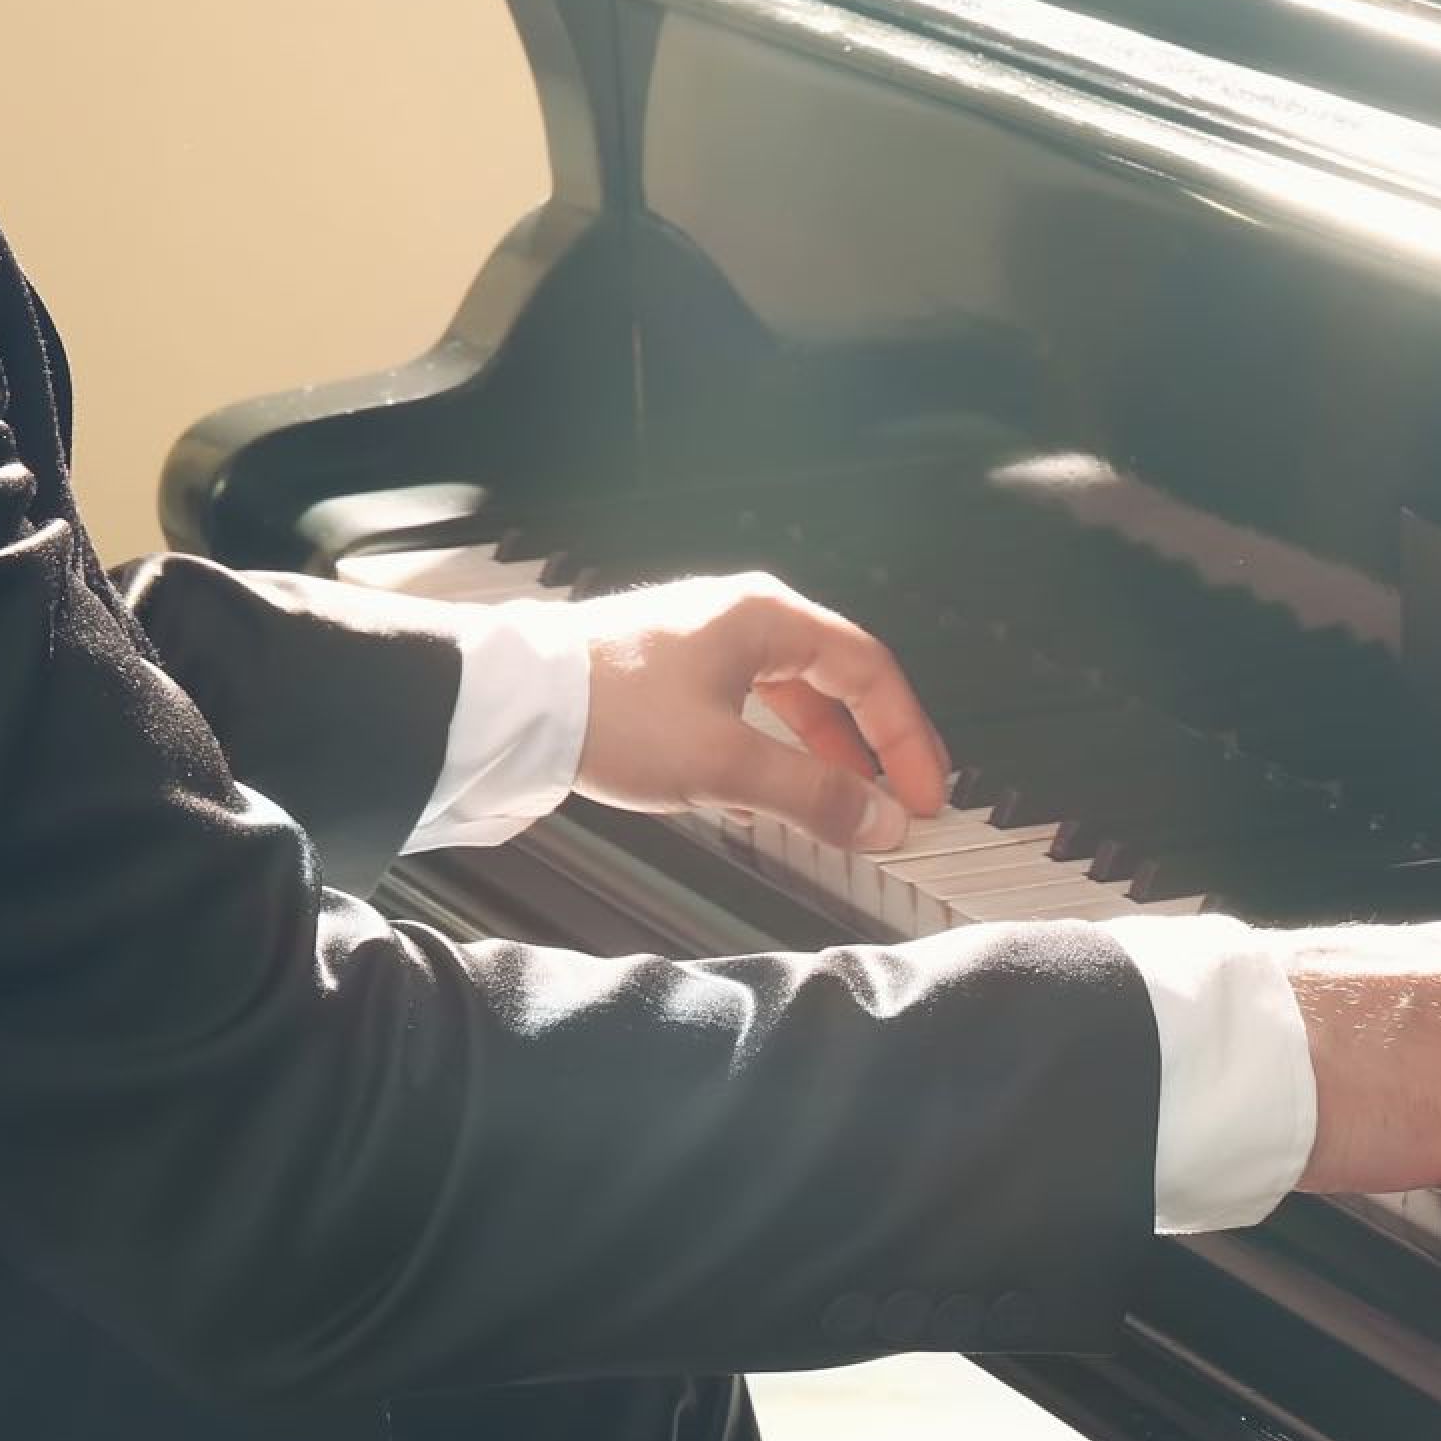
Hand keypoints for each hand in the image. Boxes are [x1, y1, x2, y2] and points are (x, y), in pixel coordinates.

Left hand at [571, 572, 946, 852]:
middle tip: (897, 804)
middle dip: (870, 747)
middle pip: (833, 680)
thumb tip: (883, 821)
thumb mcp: (725, 766)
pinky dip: (766, 754)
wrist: (513, 703)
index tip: (926, 797)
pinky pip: (742, 711)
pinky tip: (759, 803)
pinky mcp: (669, 675)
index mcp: (765, 618)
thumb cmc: (613, 713)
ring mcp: (702, 643)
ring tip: (840, 809)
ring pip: (786, 699)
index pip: (869, 669)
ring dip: (818, 756)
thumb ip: (813, 796)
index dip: (907, 738)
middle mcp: (739, 619)